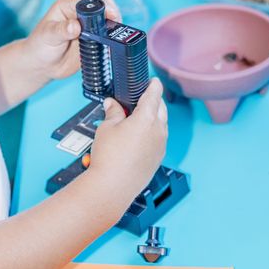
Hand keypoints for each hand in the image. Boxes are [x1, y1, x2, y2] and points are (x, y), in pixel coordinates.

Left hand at [22, 0, 120, 82]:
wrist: (42, 65)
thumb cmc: (39, 45)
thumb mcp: (47, 36)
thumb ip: (61, 30)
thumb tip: (75, 26)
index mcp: (68, 5)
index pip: (88, 0)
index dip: (101, 5)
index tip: (110, 14)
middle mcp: (80, 13)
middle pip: (103, 6)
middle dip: (112, 13)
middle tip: (115, 25)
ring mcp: (89, 27)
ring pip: (108, 21)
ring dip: (114, 27)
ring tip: (115, 36)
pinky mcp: (94, 40)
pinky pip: (108, 37)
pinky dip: (113, 39)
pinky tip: (113, 44)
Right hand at [87, 80, 167, 210]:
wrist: (113, 187)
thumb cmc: (109, 157)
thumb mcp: (106, 128)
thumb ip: (113, 112)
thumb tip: (113, 104)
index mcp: (147, 118)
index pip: (154, 95)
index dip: (154, 85)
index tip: (154, 81)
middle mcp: (158, 131)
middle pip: (161, 108)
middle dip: (154, 101)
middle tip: (143, 97)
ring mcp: (160, 146)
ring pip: (161, 125)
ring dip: (154, 118)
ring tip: (138, 118)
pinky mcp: (158, 158)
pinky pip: (159, 139)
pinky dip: (152, 133)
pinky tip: (139, 136)